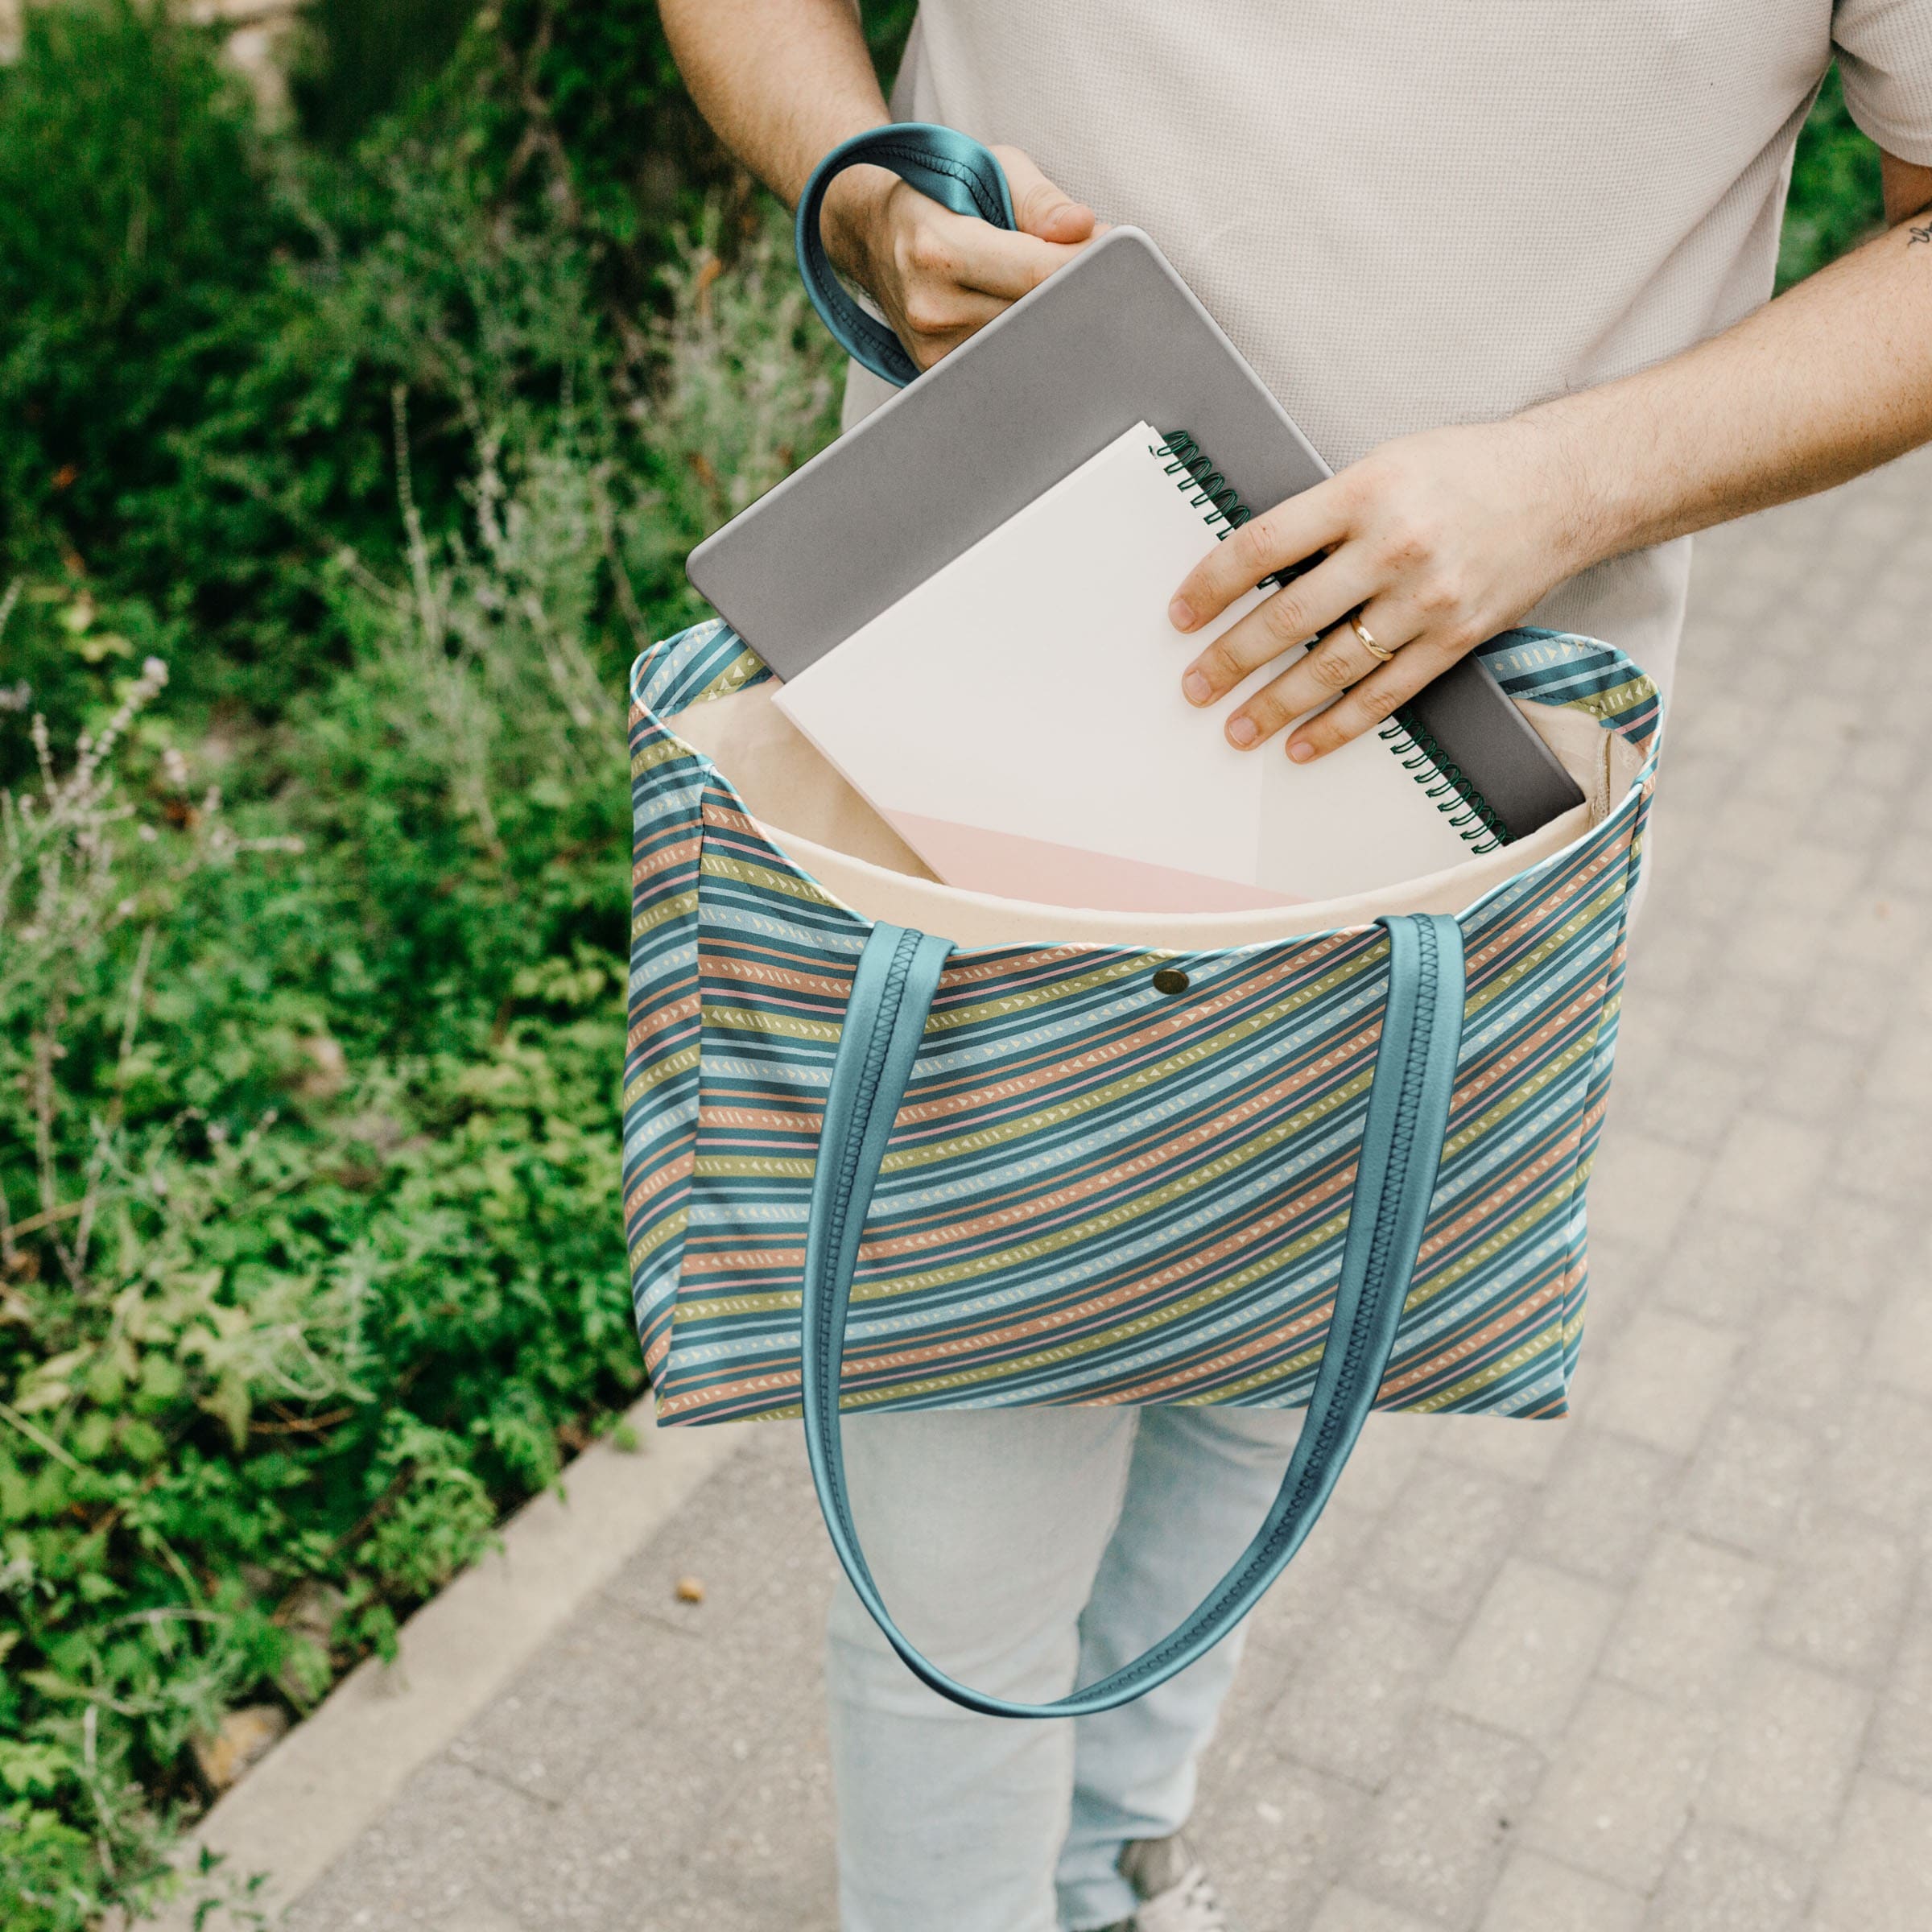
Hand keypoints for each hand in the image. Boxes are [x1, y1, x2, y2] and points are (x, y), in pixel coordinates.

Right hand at [820, 146, 1105, 371]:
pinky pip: (1007, 360)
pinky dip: (1027, 336)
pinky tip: (1022, 311)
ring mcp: (935, 351)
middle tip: (1087, 264)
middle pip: (1038, 314)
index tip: (1113, 251)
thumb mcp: (988, 169)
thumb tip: (1084, 228)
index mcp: (938, 250)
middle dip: (1073, 289)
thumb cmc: (937, 196)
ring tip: (1040, 282)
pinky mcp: (940, 375)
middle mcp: (932, 308)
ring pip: (1027, 342)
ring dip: (1050, 315)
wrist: (871, 237)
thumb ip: (1040, 199)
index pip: (1036, 273)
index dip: (1086, 264)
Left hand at [1167, 415, 1599, 759]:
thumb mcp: (1384, 465)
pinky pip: (1386, 694)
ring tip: (1236, 728)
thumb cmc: (1466, 471)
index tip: (1181, 615)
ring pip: (1332, 665)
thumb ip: (1326, 514)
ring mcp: (1427, 598)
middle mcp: (1393, 546)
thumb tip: (1254, 568)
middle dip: (1232, 658)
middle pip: (1290, 615)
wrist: (1567, 485)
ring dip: (1276, 704)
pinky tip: (1303, 745)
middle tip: (1195, 686)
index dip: (1212, 585)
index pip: (1264, 545)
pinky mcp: (1456, 637)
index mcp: (1364, 492)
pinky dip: (1339, 725)